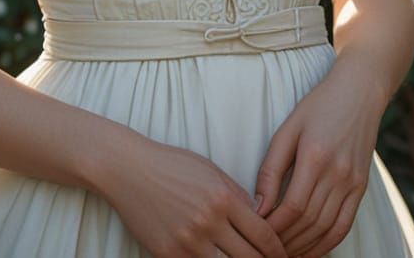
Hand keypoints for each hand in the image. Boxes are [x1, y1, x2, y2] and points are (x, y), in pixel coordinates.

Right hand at [97, 134, 287, 257]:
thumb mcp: (210, 171)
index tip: (284, 256)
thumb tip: (260, 218)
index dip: (279, 251)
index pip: (264, 234)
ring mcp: (188, 242)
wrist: (129, 169)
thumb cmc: (172, 165)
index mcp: (223, 198)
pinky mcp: (169, 255)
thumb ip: (236, 195)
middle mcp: (209, 222)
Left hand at [251, 63, 385, 257]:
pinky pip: (344, 226)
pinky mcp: (362, 188)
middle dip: (285, 241)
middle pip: (309, 222)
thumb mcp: (288, 129)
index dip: (273, 226)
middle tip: (264, 248)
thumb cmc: (317, 107)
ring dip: (304, 247)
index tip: (256, 232)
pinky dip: (327, 244)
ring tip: (282, 253)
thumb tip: (258, 206)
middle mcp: (338, 173)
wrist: (359, 93)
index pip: (293, 206)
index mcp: (315, 156)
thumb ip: (271, 168)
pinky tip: (309, 250)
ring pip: (327, 230)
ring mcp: (353, 183)